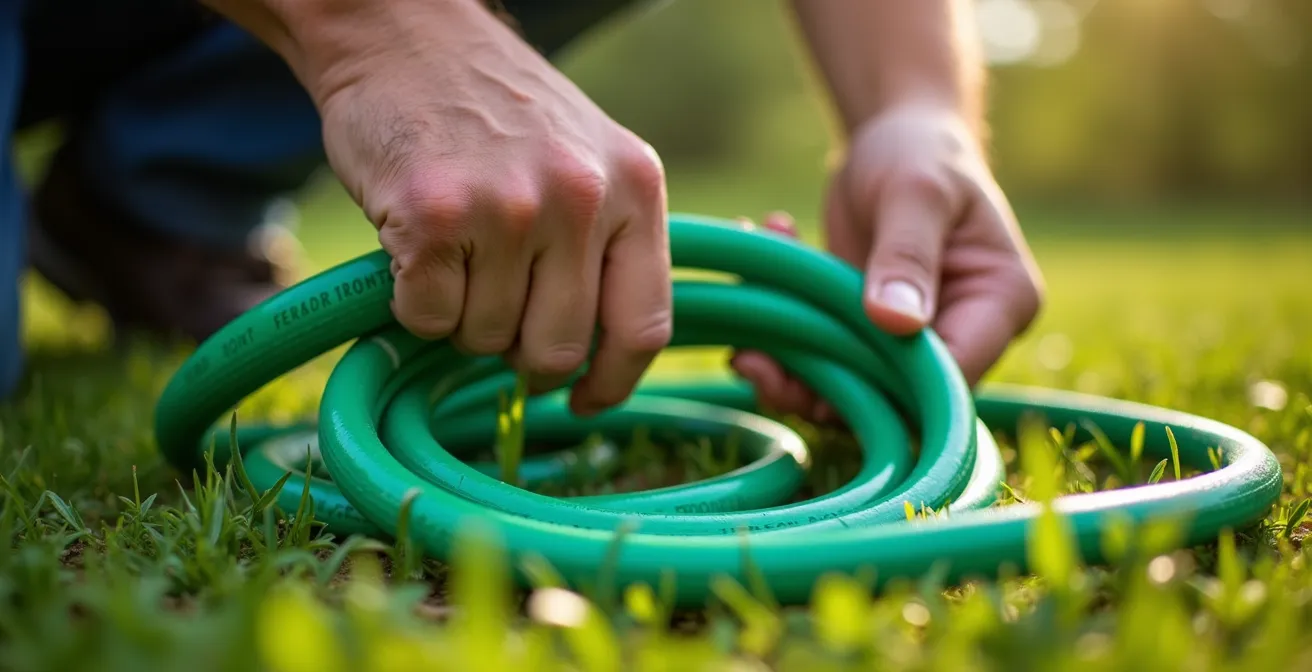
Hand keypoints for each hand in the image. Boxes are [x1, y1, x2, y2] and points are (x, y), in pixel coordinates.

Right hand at [296, 1, 672, 414]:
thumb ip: (603, 245)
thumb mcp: (585, 158)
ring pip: (486, 339)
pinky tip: (416, 247)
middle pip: (559, 349)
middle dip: (519, 353)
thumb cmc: (494, 110)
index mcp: (634, 186)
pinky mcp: (434, 217)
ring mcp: (510, 206)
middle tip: (493, 311)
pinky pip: (427, 319)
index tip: (584, 401)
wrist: (403, 34)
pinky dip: (413, 303)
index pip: (644, 326)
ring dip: (461, 319)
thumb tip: (591, 362)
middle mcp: (581, 197)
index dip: (613, 382)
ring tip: (456, 252)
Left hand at [732, 105, 1043, 421]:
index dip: (889, 388)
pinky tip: (759, 286)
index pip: (953, 377)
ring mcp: (913, 340)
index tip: (822, 364)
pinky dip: (782, 335)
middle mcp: (964, 334)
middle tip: (752, 359)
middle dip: (820, 387)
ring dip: (790, 369)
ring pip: (851, 390)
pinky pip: (824, 359)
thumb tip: (896, 322)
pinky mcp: (867, 336)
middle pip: (896, 398)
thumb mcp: (916, 193)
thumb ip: (906, 255)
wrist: (896, 136)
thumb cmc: (920, 153)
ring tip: (743, 334)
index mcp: (1000, 305)